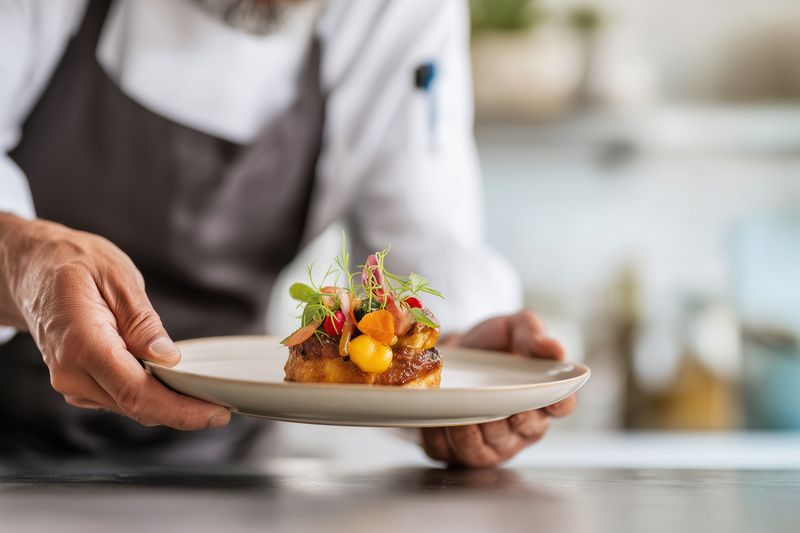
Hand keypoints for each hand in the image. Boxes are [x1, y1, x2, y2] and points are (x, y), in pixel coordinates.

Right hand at [0, 213, 230, 429]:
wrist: (33, 269)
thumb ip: (143, 321)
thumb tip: (168, 357)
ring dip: (167, 405)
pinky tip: (171, 384)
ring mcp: (71, 382)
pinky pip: (120, 397)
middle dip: (182, 412)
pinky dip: (149, 395)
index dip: (179, 410)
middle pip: (136, 407)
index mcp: (83, 344)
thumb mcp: (116, 277)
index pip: (136, 392)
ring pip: (130, 407)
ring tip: (202, 394)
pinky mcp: (79, 384)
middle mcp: (71, 372)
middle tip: (222, 408)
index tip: (214, 413)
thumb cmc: (72, 263)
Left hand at [420, 310, 575, 467]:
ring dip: (477, 428)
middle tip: (498, 402)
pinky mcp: (465, 452)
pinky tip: (444, 419)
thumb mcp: (511, 329)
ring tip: (463, 406)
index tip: (552, 398)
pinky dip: (450, 437)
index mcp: (543, 396)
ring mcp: (496, 443)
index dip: (560, 402)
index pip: (562, 404)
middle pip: (525, 429)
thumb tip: (556, 349)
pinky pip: (460, 452)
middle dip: (511, 418)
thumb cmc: (489, 346)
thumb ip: (532, 334)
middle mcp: (524, 425)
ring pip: (491, 445)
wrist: (448, 355)